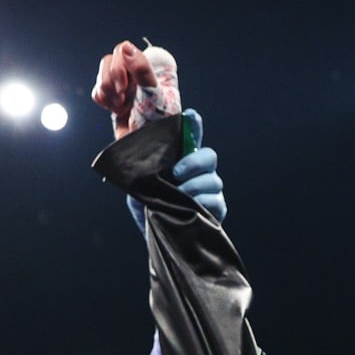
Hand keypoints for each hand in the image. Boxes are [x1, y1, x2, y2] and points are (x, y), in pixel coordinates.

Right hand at [93, 40, 159, 138]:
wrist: (149, 148)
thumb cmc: (159, 122)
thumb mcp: (154, 95)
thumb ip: (142, 70)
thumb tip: (126, 47)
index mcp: (145, 69)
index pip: (123, 50)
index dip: (118, 66)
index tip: (125, 86)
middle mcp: (133, 75)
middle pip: (107, 61)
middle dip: (111, 81)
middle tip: (123, 99)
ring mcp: (122, 88)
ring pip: (100, 77)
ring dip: (107, 93)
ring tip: (122, 107)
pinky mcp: (113, 101)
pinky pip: (97, 92)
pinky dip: (103, 101)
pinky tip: (117, 111)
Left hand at [127, 110, 225, 233]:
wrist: (157, 238)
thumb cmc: (149, 210)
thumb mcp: (138, 189)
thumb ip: (142, 175)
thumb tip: (138, 164)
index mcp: (181, 162)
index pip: (192, 137)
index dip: (194, 125)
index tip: (190, 116)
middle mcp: (199, 173)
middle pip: (209, 156)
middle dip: (194, 162)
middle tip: (176, 173)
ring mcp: (210, 191)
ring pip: (213, 180)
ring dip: (194, 185)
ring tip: (179, 194)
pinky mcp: (216, 210)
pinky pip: (216, 201)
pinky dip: (203, 201)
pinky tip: (191, 206)